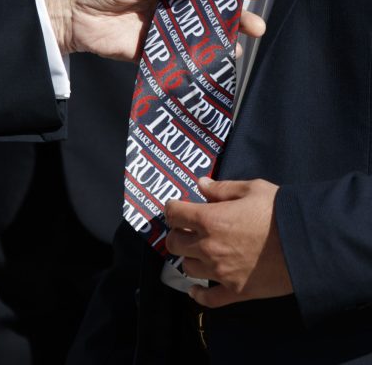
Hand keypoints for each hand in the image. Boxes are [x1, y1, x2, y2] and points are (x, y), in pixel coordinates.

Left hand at [43, 0, 265, 60]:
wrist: (67, 10)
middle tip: (255, 25)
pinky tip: (213, 63)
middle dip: (233, 16)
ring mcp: (159, 27)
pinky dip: (193, 60)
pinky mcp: (147, 50)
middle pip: (207, 9)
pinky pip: (174, 56)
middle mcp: (167, 2)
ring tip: (240, 44)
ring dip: (219, 39)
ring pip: (196, 34)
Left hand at [165, 177, 291, 307]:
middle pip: (174, 243)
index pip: (174, 214)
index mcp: (209, 219)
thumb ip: (222, 188)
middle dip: (177, 234)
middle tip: (186, 230)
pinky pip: (208, 299)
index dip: (173, 209)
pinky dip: (198, 294)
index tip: (177, 208)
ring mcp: (220, 271)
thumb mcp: (253, 189)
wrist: (310, 244)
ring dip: (189, 258)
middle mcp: (208, 246)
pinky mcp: (235, 291)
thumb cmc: (282, 212)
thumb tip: (201, 184)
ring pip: (187, 267)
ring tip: (198, 252)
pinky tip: (195, 290)